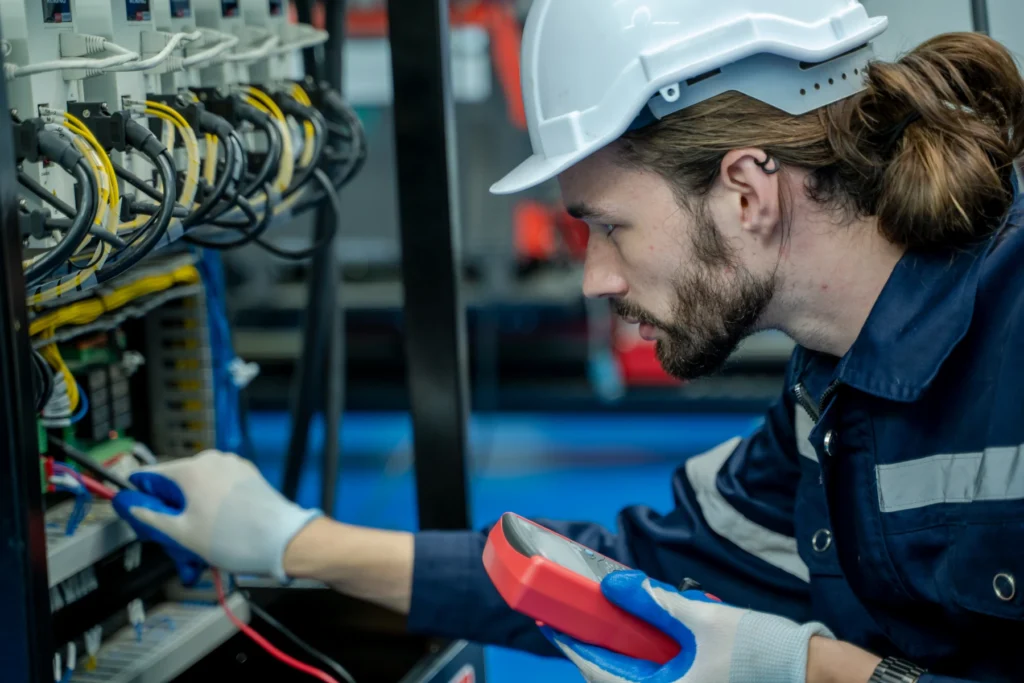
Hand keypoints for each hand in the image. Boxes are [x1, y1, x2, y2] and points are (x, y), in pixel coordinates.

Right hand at [112, 450, 320, 584]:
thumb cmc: (236, 539)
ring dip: (194, 514)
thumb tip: (131, 505)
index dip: (143, 498)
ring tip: (200, 545)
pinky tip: (218, 534)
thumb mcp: (181, 533)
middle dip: (172, 512)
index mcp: (191, 469)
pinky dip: (214, 509)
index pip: (151, 476)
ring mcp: (233, 467)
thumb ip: (150, 516)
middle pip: (177, 484)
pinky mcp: (248, 477)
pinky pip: (220, 490)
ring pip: (200, 489)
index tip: (143, 517)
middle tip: (175, 541)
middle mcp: (212, 461)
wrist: (283, 541)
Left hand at [543, 570, 832, 682]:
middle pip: (613, 677)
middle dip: (593, 647)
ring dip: (618, 650)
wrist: (808, 669)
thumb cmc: (759, 649)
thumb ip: (653, 602)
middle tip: (575, 617)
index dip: (572, 647)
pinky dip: (643, 654)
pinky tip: (642, 629)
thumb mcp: (700, 619)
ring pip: (635, 677)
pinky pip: (656, 675)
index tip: (550, 625)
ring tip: (604, 619)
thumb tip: (613, 583)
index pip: (601, 673)